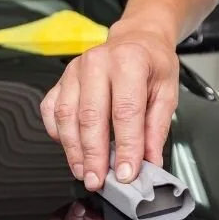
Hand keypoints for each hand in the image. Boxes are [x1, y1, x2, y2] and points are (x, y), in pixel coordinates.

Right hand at [40, 24, 178, 191]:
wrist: (136, 39)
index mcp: (129, 61)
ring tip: (83, 171)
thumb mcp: (167, 92)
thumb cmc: (151, 63)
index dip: (125, 147)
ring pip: (66, 116)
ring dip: (73, 149)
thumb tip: (149, 161)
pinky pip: (51, 110)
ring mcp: (74, 71)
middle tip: (97, 180)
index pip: (125, 112)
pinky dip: (57, 133)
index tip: (125, 173)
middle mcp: (98, 63)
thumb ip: (156, 129)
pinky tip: (69, 149)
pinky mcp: (61, 80)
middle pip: (91, 117)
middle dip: (93, 155)